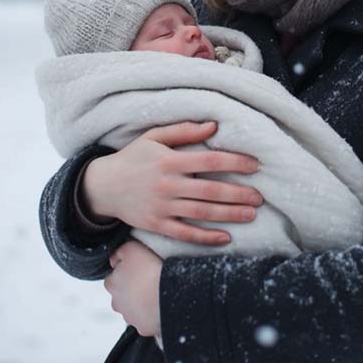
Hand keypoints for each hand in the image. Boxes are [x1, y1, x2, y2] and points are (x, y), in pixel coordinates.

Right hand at [81, 121, 263, 245]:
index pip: (209, 160)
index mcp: (169, 160)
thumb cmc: (133, 157)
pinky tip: (225, 237)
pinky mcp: (157, 225)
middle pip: (210, 190)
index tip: (255, 165)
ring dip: (229, 214)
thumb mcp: (153, 137)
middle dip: (238, 193)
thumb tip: (214, 125)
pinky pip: (185, 234)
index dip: (235, 162)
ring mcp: (162, 207)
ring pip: (202, 213)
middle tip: (260, 196)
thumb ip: (183, 130)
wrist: (103, 186)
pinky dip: (206, 237)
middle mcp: (168, 185)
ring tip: (251, 214)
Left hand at [104, 241, 162, 336]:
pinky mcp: (144, 328)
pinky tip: (161, 304)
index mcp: (111, 284)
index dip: (125, 272)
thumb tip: (114, 260)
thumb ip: (118, 253)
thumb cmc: (151, 266)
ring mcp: (130, 318)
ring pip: (133, 309)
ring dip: (141, 302)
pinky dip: (152, 314)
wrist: (171, 289)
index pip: (112, 278)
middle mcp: (116, 303)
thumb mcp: (131, 248)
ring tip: (156, 292)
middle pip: (121, 295)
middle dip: (131, 290)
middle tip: (147, 280)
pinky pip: (146, 320)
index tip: (137, 268)